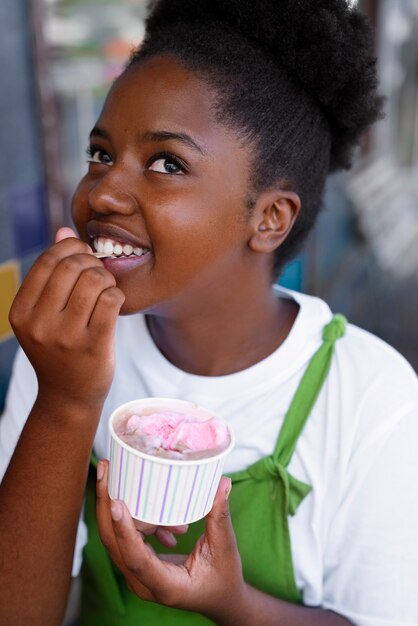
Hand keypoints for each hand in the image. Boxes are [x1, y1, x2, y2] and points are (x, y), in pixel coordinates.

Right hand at [9, 228, 124, 410]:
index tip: (83, 255)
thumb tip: (62, 230)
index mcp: (21, 312)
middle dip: (91, 262)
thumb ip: (52, 273)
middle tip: (97, 273)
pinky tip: (113, 303)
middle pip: (73, 266)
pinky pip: (112, 299)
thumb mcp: (44, 314)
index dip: (71, 248)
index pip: (48, 260)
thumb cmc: (59, 349)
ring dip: (106, 279)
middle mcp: (39, 324)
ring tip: (105, 289)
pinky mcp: (94, 345)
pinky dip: (117, 295)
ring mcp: (66, 336)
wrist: (68, 397)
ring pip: (95, 280)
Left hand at [96, 460, 245, 621]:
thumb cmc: (223, 579)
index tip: (116, 502)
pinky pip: (125, 536)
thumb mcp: (225, 549)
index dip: (124, 530)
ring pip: (114, 537)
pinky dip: (133, 515)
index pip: (136, 558)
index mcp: (166, 585)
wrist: (219, 598)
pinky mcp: (137, 563)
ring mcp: (136, 574)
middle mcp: (143, 583)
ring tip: (112, 472)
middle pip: (114, 543)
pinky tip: (153, 504)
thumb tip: (223, 483)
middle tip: (105, 469)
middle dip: (105, 504)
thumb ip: (219, 517)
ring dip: (111, 504)